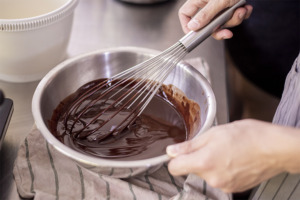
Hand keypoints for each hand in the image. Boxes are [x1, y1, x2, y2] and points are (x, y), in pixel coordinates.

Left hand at [167, 119, 299, 192]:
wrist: (274, 148)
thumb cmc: (247, 136)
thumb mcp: (213, 133)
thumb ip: (189, 145)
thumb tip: (171, 151)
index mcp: (203, 162)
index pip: (174, 168)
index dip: (175, 158)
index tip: (179, 153)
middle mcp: (211, 178)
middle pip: (192, 169)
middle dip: (197, 158)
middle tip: (212, 145)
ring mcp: (223, 185)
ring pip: (206, 174)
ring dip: (210, 164)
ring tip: (226, 151)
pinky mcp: (233, 188)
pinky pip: (219, 179)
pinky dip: (222, 170)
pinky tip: (233, 159)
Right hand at [179, 0, 252, 39]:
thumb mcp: (218, 1)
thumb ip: (205, 14)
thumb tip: (193, 26)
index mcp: (199, 0)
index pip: (185, 14)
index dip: (187, 26)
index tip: (196, 35)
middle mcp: (208, 4)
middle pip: (207, 24)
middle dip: (221, 28)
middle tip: (227, 31)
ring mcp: (219, 7)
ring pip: (222, 23)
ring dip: (234, 19)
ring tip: (241, 10)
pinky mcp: (230, 7)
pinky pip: (233, 18)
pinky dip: (241, 15)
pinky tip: (245, 8)